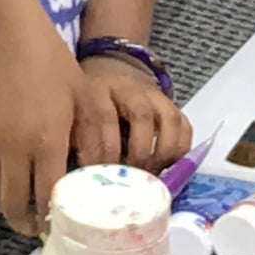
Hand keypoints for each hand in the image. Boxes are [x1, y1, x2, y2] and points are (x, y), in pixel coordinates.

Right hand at [0, 21, 83, 235]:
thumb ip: (96, 138)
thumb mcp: (85, 98)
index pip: (47, 197)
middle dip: (27, 223)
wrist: (6, 35)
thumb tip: (101, 174)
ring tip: (21, 210)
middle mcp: (12, 149)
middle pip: (14, 205)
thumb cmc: (53, 64)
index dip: (53, 219)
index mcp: (45, 142)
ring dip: (7, 206)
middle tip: (39, 227)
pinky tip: (2, 182)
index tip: (60, 227)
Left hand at [73, 47, 190, 172]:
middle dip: (136, 155)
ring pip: (167, 119)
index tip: (94, 178)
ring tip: (150, 178)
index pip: (99, 118)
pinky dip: (179, 150)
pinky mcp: (169, 103)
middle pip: (140, 116)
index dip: (97, 153)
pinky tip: (166, 168)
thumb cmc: (84, 106)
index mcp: (94, 88)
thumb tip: (70, 180)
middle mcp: (126, 86)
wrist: (108, 73)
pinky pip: (184, 124)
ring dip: (160, 154)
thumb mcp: (70, 117)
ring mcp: (152, 93)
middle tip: (129, 182)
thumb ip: (70, 142)